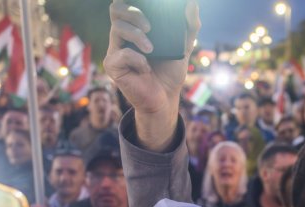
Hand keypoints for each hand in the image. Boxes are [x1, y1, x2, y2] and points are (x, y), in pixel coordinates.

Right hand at [104, 0, 200, 149]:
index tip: (147, 4)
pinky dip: (137, 59)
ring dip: (136, 35)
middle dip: (133, 12)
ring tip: (151, 49)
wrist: (165, 97)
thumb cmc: (170, 71)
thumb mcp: (184, 46)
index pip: (126, 4)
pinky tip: (145, 69)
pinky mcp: (113, 65)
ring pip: (117, 28)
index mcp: (136, 26)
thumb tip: (192, 3)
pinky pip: (121, 54)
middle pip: (115, 9)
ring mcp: (116, 49)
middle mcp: (123, 35)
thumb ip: (190, 25)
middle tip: (150, 27)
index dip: (130, 0)